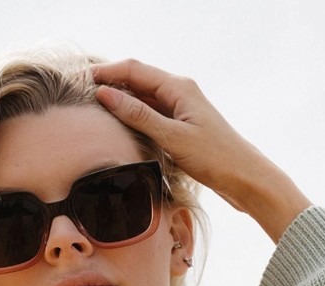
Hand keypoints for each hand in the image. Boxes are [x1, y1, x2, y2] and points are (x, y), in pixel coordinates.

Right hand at [92, 59, 311, 241]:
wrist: (245, 177)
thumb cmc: (215, 157)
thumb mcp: (173, 137)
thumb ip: (139, 116)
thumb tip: (106, 94)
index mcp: (179, 88)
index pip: (134, 69)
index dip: (105, 72)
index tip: (80, 79)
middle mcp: (179, 92)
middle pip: (137, 79)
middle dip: (110, 82)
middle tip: (81, 93)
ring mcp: (181, 109)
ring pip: (143, 97)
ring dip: (120, 99)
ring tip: (94, 108)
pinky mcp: (182, 126)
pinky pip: (151, 114)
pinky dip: (133, 116)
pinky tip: (120, 124)